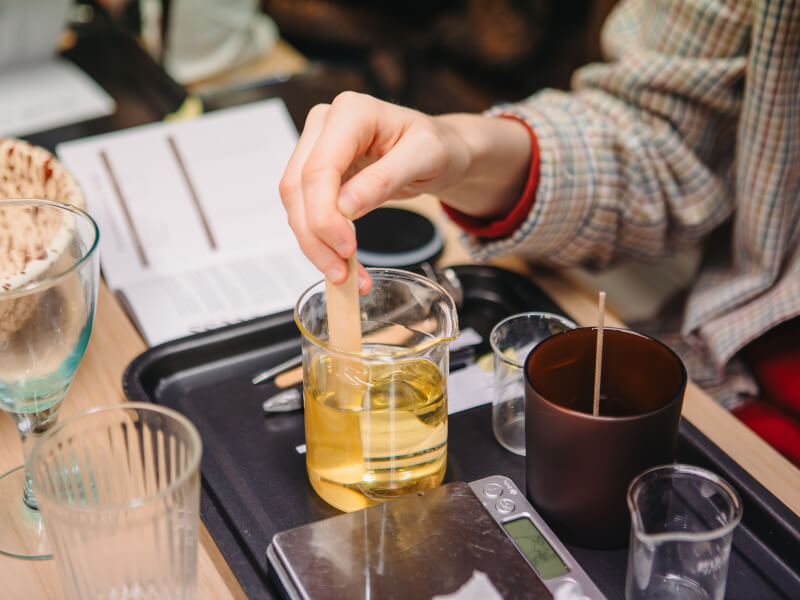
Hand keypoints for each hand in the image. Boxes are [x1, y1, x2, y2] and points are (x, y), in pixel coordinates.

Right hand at [279, 92, 531, 289]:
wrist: (439, 150)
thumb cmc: (436, 146)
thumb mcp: (425, 158)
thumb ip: (384, 179)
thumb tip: (345, 207)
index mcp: (351, 112)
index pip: (319, 168)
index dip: (324, 214)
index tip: (347, 249)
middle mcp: (325, 125)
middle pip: (298, 188)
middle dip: (316, 237)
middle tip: (342, 274)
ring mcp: (316, 148)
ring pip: (296, 204)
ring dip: (315, 245)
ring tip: (344, 276)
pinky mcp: (317, 174)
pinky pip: (306, 211)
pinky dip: (320, 241)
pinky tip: (341, 262)